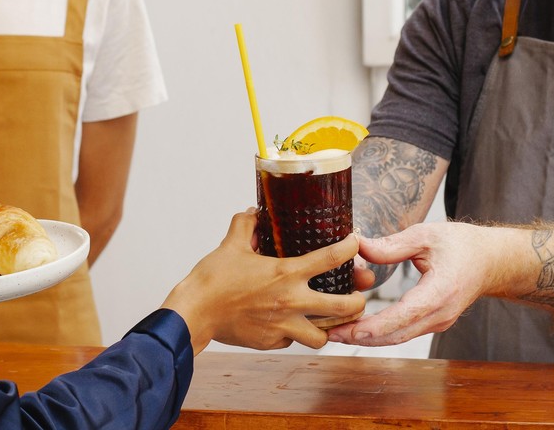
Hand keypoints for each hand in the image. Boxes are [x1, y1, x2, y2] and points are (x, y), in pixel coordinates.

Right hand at [162, 210, 366, 354]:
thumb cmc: (212, 279)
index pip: (330, 258)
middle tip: (358, 296)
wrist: (195, 312)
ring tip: (329, 320)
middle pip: (343, 307)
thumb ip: (245, 224)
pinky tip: (290, 325)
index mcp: (286, 273)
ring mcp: (283, 326)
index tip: (355, 244)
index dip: (350, 248)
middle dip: (358, 302)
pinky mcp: (271, 342)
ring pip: (323, 336)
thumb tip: (253, 211)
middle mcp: (291, 301)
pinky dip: (295, 334)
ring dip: (329, 328)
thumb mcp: (230, 245)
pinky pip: (293, 341)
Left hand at [326, 221, 504, 346]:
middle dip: (360, 338)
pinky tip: (355, 328)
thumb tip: (358, 246)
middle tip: (329, 334)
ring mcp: (438, 322)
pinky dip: (379, 333)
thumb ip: (392, 244)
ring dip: (366, 338)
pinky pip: (403, 332)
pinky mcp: (432, 323)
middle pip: (396, 335)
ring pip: (398, 338)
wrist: (491, 261)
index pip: (403, 316)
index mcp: (440, 292)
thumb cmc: (461, 245)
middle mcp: (440, 314)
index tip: (348, 330)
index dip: (374, 326)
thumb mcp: (426, 235)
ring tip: (334, 333)